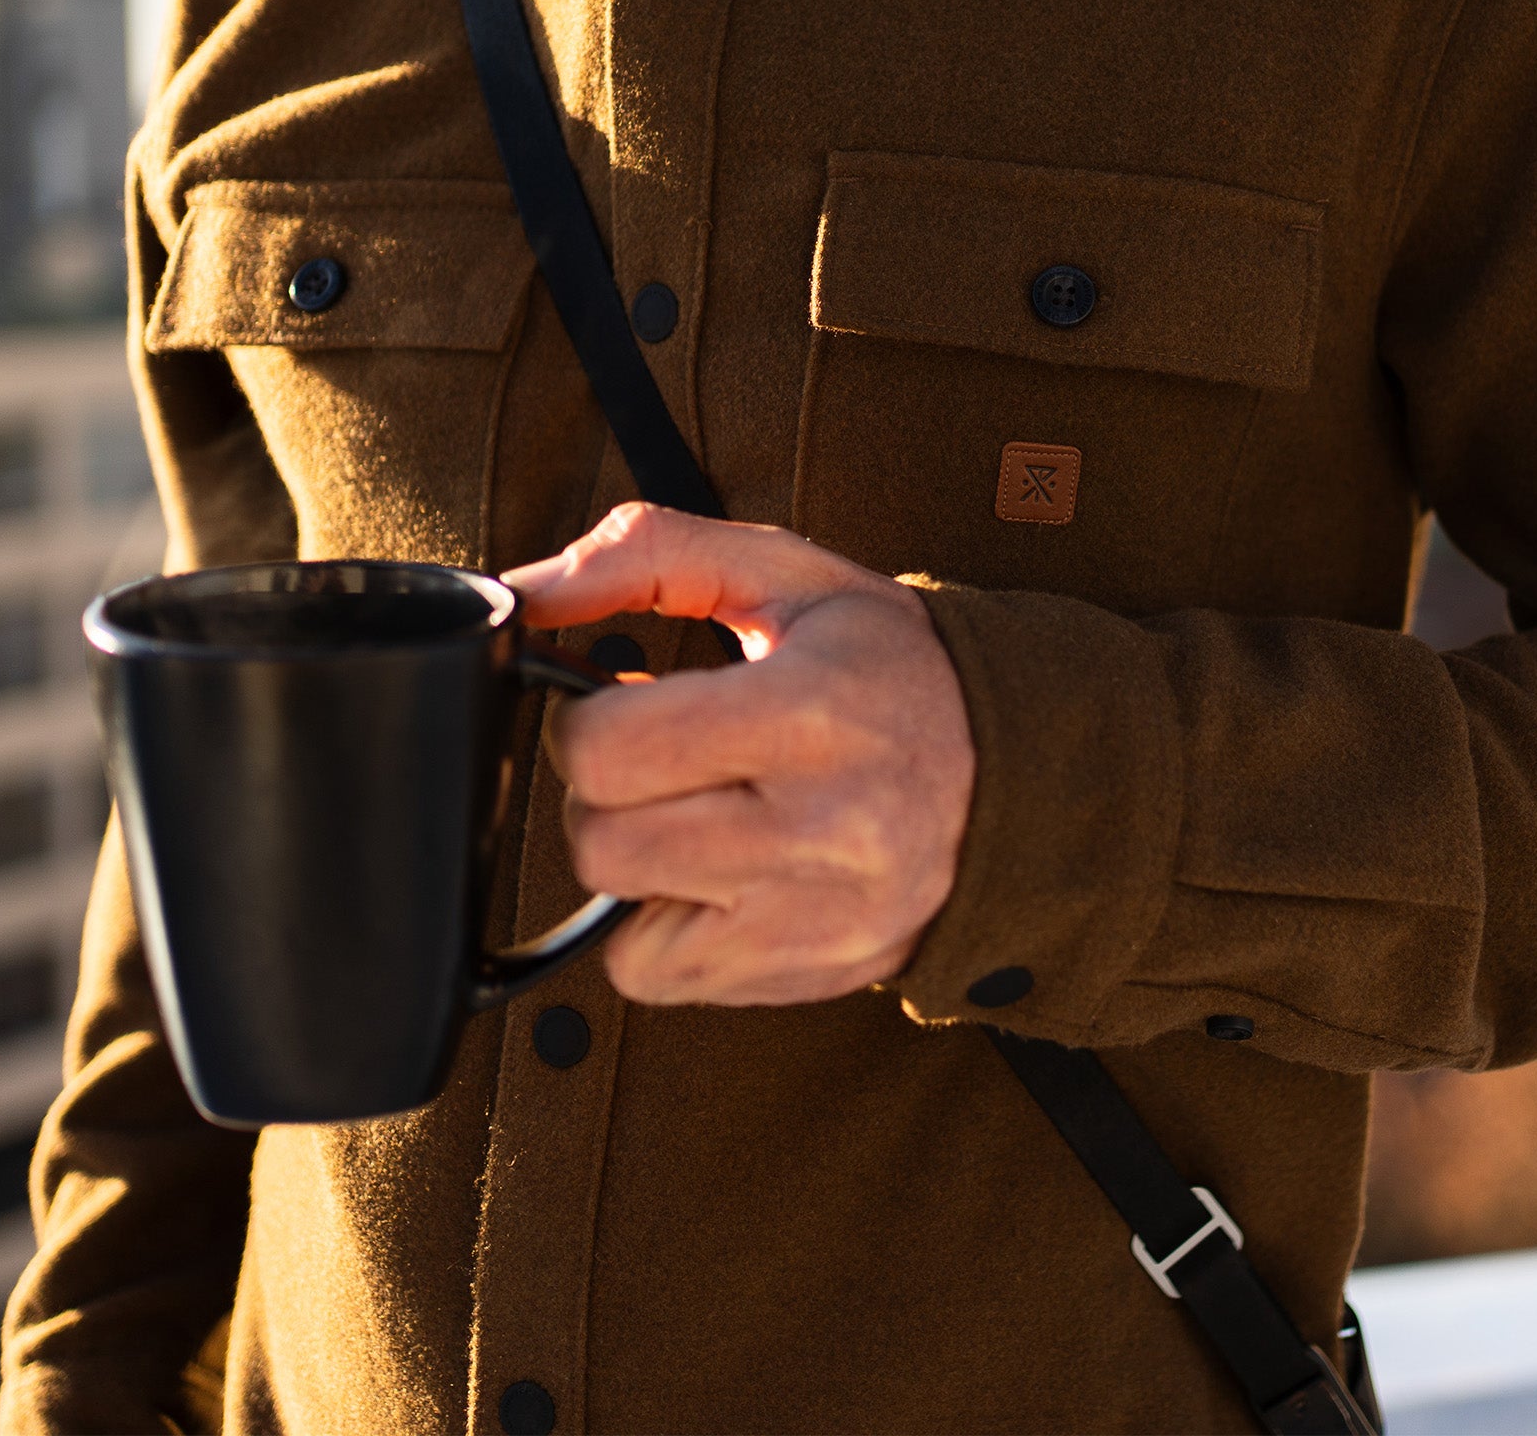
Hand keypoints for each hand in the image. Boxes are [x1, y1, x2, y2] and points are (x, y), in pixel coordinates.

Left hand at [503, 504, 976, 1004]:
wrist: (1016, 770)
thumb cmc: (888, 664)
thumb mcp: (787, 574)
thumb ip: (648, 556)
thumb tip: (520, 594)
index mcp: (813, 711)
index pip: (608, 749)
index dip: (588, 721)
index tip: (627, 704)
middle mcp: (823, 828)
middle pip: (602, 843)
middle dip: (607, 794)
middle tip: (666, 760)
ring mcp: (820, 918)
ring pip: (620, 923)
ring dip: (636, 863)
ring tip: (702, 814)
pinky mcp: (811, 976)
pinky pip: (659, 980)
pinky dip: (666, 929)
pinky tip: (725, 875)